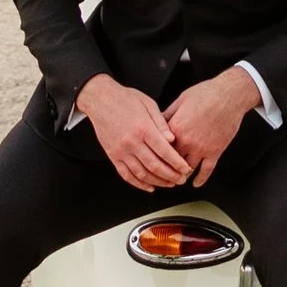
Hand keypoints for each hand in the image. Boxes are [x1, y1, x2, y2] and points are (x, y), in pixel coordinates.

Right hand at [76, 75, 192, 189]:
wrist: (101, 100)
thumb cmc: (125, 99)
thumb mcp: (148, 104)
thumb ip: (161, 123)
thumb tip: (172, 139)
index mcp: (143, 128)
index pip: (164, 151)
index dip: (177, 163)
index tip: (186, 168)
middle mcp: (131, 142)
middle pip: (154, 165)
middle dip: (171, 175)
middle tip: (181, 179)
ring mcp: (121, 151)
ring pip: (141, 173)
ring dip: (157, 182)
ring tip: (169, 184)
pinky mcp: (113, 156)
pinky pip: (126, 175)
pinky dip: (138, 184)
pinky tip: (149, 186)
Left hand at [163, 64, 260, 183]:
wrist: (229, 95)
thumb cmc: (206, 93)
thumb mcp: (180, 100)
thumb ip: (168, 115)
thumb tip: (157, 124)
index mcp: (175, 127)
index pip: (160, 146)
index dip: (155, 152)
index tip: (153, 157)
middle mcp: (186, 141)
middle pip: (171, 161)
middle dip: (166, 168)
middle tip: (162, 173)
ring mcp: (201, 148)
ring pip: (187, 169)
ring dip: (181, 175)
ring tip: (176, 179)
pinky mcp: (215, 151)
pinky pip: (206, 170)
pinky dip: (200, 179)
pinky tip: (196, 183)